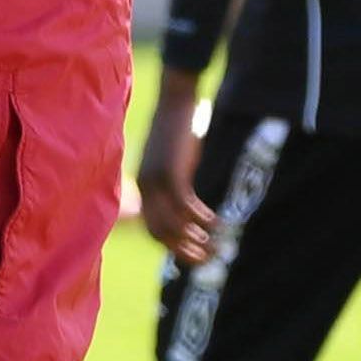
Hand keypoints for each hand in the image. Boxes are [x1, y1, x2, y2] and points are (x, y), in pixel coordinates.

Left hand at [135, 87, 214, 264]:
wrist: (175, 101)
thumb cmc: (178, 129)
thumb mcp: (174, 160)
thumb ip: (177, 180)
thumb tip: (189, 201)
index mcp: (144, 187)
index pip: (153, 229)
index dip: (173, 247)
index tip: (194, 256)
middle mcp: (145, 188)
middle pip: (160, 232)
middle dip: (183, 250)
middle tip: (206, 259)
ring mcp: (156, 181)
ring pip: (173, 222)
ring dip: (195, 237)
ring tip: (215, 245)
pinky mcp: (170, 172)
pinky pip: (185, 205)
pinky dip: (201, 218)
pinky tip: (217, 223)